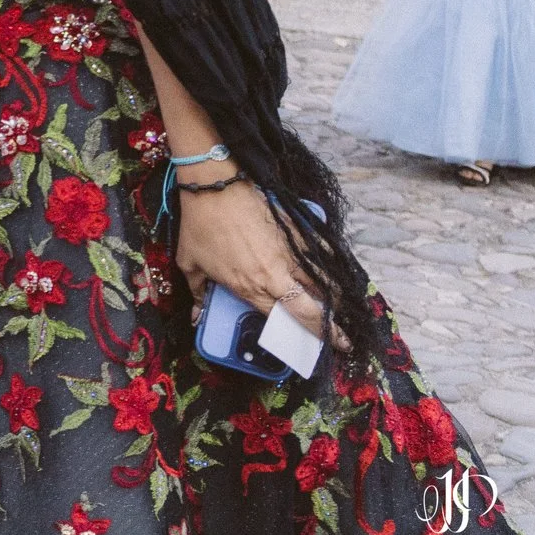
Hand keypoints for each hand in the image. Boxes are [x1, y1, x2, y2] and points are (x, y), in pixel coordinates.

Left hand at [173, 170, 343, 347]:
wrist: (215, 186)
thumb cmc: (199, 224)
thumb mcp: (189, 262)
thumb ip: (197, 293)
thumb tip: (196, 316)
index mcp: (250, 287)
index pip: (280, 321)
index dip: (297, 337)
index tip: (312, 347)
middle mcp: (275, 277)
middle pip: (311, 311)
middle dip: (331, 332)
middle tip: (344, 343)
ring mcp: (290, 255)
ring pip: (324, 286)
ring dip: (334, 301)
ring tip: (340, 310)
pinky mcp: (298, 234)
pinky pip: (322, 256)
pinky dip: (332, 268)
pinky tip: (336, 274)